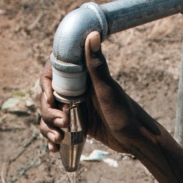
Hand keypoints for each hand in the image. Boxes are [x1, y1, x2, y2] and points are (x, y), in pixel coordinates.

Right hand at [37, 31, 161, 159]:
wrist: (136, 139)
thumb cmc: (125, 113)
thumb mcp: (108, 90)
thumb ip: (96, 65)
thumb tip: (93, 34)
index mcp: (81, 78)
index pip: (52, 73)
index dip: (46, 85)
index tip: (50, 98)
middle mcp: (76, 91)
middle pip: (47, 97)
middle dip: (48, 112)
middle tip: (62, 124)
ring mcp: (74, 109)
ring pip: (49, 115)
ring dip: (48, 127)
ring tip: (58, 139)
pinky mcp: (76, 124)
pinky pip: (56, 129)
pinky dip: (51, 139)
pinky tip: (54, 148)